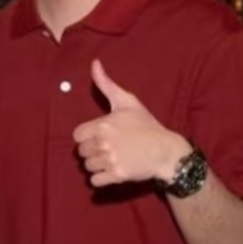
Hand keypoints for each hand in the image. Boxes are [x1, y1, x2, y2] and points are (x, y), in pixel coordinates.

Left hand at [73, 60, 187, 187]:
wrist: (165, 150)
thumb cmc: (146, 125)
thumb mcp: (127, 101)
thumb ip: (106, 84)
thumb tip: (94, 62)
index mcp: (103, 125)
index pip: (77, 136)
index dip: (87, 136)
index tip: (100, 136)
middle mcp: (104, 143)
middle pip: (81, 152)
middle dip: (92, 151)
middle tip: (108, 148)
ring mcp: (110, 160)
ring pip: (87, 167)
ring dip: (96, 165)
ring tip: (111, 158)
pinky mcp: (117, 176)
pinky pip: (95, 181)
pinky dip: (101, 178)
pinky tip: (112, 170)